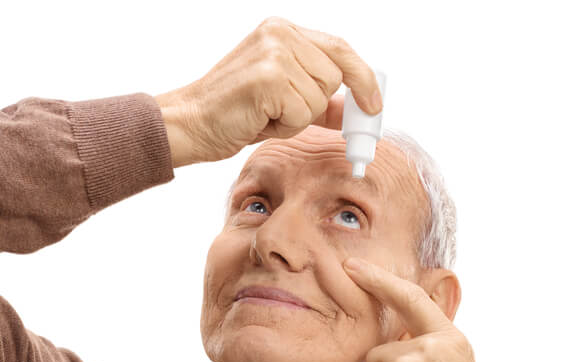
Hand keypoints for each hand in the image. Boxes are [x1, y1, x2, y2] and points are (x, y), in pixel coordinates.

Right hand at [154, 16, 382, 167]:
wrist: (191, 123)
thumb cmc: (232, 112)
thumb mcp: (282, 100)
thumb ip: (319, 99)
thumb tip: (354, 110)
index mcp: (282, 31)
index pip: (340, 48)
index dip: (362, 77)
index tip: (373, 104)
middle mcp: (280, 33)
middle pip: (334, 77)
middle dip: (315, 104)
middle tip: (281, 113)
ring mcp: (274, 53)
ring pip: (320, 98)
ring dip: (297, 118)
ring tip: (265, 113)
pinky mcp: (269, 77)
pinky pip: (304, 113)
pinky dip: (285, 126)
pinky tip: (259, 119)